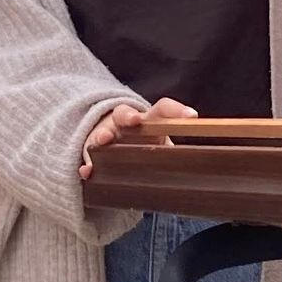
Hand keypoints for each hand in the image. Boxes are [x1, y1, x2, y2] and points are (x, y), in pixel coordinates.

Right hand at [79, 97, 196, 180]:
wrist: (112, 140)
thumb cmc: (144, 143)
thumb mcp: (159, 144)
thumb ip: (172, 154)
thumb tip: (194, 173)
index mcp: (148, 119)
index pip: (163, 108)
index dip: (177, 110)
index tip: (192, 116)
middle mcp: (125, 123)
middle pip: (125, 113)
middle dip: (129, 116)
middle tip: (135, 121)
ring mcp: (106, 134)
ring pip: (103, 130)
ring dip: (103, 134)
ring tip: (104, 140)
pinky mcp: (92, 149)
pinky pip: (88, 156)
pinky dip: (87, 164)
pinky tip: (87, 172)